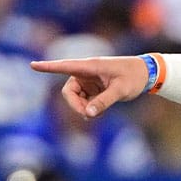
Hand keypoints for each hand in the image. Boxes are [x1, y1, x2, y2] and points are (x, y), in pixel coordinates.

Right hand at [31, 55, 149, 117]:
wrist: (148, 73)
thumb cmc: (135, 77)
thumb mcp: (120, 91)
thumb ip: (104, 102)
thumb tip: (88, 114)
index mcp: (91, 66)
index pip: (65, 66)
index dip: (48, 67)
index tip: (32, 65)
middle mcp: (87, 72)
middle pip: (69, 91)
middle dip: (75, 104)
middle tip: (88, 115)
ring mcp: (89, 80)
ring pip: (76, 97)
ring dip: (83, 107)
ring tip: (97, 112)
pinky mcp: (94, 87)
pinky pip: (84, 100)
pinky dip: (89, 107)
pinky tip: (99, 111)